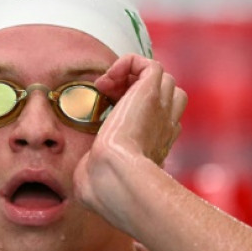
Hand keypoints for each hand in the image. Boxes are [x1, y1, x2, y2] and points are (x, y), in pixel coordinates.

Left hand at [73, 55, 186, 229]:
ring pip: (161, 77)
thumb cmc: (105, 187)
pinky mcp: (151, 92)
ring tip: (107, 88)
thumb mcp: (102, 179)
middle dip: (140, 89)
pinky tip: (107, 80)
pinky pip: (149, 64)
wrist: (113, 177)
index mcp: (159, 142)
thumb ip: (98, 175)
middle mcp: (166, 123)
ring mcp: (162, 107)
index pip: (161, 115)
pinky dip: (128, 63)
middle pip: (167, 93)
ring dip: (133, 76)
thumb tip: (84, 183)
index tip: (110, 114)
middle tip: (110, 98)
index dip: (138, 108)